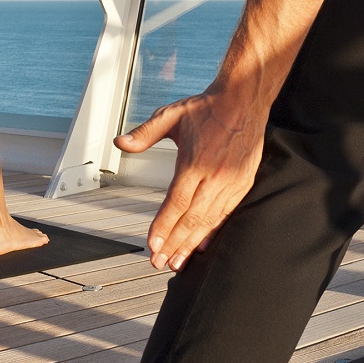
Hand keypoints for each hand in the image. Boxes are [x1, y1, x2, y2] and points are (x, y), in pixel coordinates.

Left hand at [114, 87, 266, 270]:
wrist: (244, 100)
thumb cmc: (206, 108)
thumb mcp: (171, 115)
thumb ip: (144, 133)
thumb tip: (119, 142)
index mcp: (195, 161)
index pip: (176, 202)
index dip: (163, 226)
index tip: (152, 245)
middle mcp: (214, 176)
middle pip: (192, 218)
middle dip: (174, 244)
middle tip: (159, 263)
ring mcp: (231, 182)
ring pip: (209, 221)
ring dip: (191, 244)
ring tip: (177, 262)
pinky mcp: (243, 184)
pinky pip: (226, 214)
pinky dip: (212, 232)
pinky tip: (201, 246)